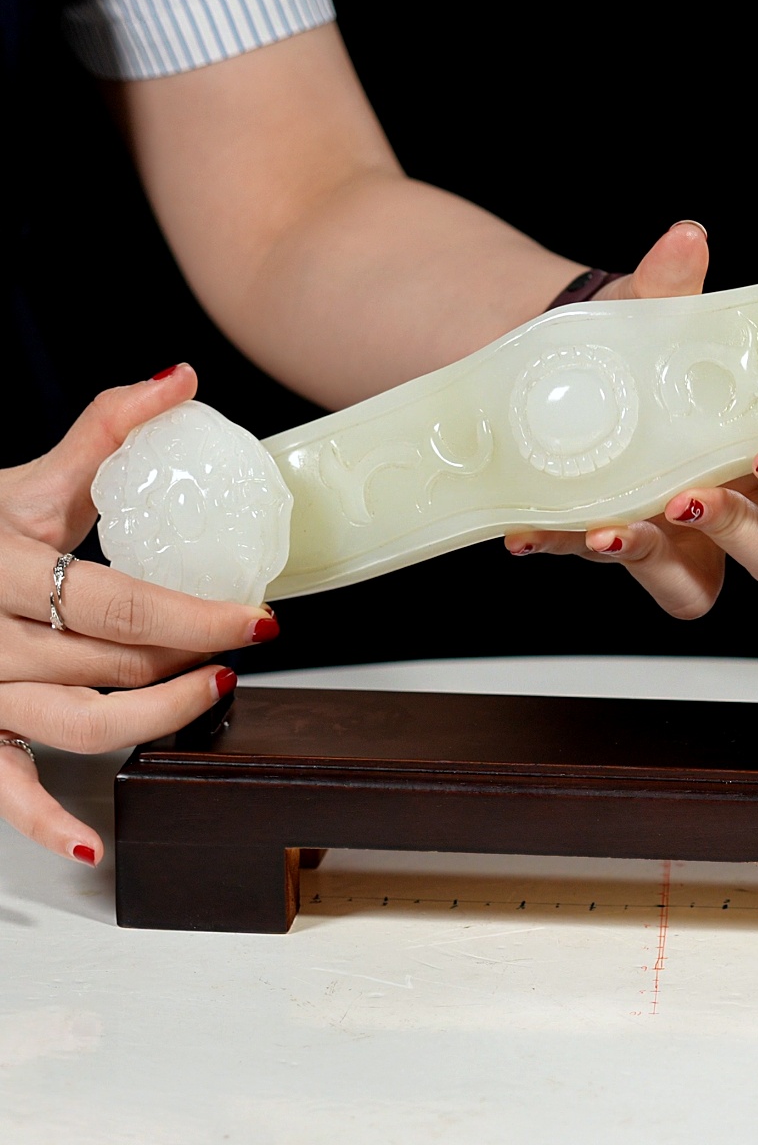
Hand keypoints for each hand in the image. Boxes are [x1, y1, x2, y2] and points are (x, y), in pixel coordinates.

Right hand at [0, 365, 279, 863]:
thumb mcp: (25, 481)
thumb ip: (105, 431)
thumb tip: (182, 379)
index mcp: (4, 565)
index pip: (123, 602)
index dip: (201, 618)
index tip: (261, 620)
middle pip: (111, 664)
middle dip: (188, 658)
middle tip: (239, 644)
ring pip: (76, 723)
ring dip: (154, 719)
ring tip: (210, 695)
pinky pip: (1, 788)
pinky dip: (44, 823)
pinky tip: (92, 849)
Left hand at [504, 222, 757, 616]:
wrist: (570, 374)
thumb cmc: (644, 351)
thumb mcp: (657, 318)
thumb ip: (673, 288)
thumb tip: (684, 240)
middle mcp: (745, 509)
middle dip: (743, 535)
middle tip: (688, 497)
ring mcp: (683, 542)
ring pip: (699, 589)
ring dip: (659, 564)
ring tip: (610, 528)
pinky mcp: (624, 552)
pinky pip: (609, 570)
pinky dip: (568, 548)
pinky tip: (534, 525)